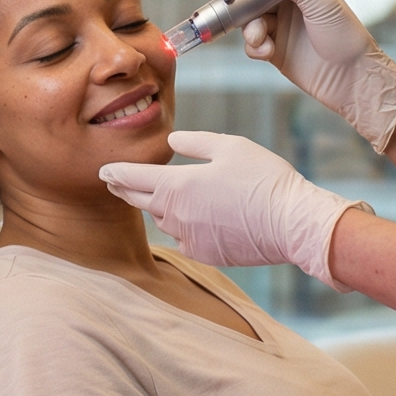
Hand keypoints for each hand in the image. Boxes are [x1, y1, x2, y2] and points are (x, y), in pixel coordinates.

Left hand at [100, 131, 366, 287]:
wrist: (291, 223)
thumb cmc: (263, 178)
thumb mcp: (229, 146)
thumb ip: (194, 142)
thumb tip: (171, 142)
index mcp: (176, 185)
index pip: (132, 178)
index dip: (115, 172)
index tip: (104, 170)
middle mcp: (175, 215)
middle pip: (139, 201)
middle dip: (125, 190)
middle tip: (115, 183)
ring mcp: (188, 238)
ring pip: (164, 220)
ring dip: (160, 207)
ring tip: (163, 196)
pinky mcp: (204, 254)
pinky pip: (184, 238)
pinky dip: (184, 226)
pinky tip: (196, 218)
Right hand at [220, 0, 395, 153]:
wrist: (351, 78)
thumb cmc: (346, 38)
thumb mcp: (321, 2)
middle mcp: (290, 2)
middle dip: (240, 5)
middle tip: (229, 11)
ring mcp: (281, 26)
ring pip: (249, 21)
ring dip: (250, 29)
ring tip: (261, 40)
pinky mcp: (274, 49)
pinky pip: (252, 44)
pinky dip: (254, 47)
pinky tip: (268, 52)